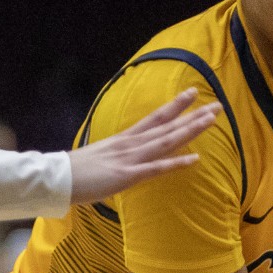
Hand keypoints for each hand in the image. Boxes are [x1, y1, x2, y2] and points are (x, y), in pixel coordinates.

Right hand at [67, 90, 219, 203]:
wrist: (56, 179)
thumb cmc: (75, 172)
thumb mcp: (100, 158)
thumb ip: (117, 156)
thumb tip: (126, 158)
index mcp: (124, 139)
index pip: (155, 118)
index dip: (175, 106)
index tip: (192, 94)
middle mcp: (130, 144)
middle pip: (167, 126)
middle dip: (193, 115)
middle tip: (216, 104)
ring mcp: (129, 158)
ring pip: (166, 140)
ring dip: (190, 130)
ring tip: (211, 120)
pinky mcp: (126, 175)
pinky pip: (156, 168)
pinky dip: (176, 162)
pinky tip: (195, 158)